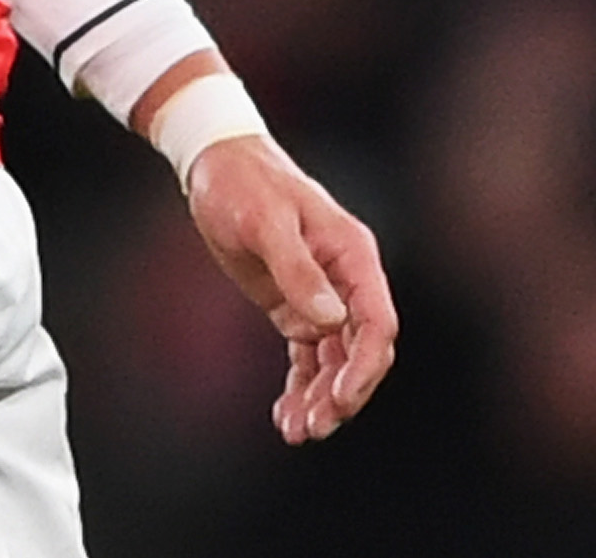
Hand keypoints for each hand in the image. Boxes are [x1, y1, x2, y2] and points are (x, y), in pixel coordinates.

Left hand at [185, 135, 398, 442]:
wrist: (217, 164)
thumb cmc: (245, 184)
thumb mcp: (267, 223)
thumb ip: (299, 270)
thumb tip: (330, 320)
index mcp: (352, 255)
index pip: (377, 321)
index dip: (365, 366)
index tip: (340, 399)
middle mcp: (346, 278)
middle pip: (361, 350)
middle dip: (343, 394)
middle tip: (313, 427)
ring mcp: (321, 294)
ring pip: (335, 360)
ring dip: (321, 398)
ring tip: (295, 431)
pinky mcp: (294, 304)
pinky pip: (307, 356)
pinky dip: (300, 386)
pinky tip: (284, 415)